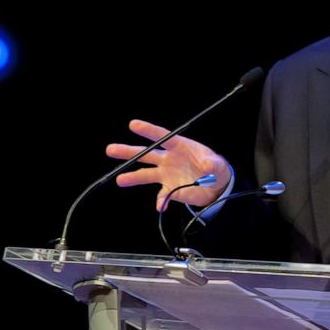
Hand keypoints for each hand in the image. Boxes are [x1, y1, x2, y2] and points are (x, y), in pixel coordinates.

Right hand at [105, 119, 231, 211]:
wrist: (216, 186)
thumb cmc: (216, 168)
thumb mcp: (219, 165)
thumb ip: (213, 163)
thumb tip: (208, 165)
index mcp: (179, 147)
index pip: (162, 137)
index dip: (148, 130)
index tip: (133, 124)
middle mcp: (169, 159)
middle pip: (145, 154)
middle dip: (128, 151)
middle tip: (110, 149)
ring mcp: (167, 174)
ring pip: (145, 174)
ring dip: (133, 177)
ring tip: (120, 180)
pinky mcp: (169, 189)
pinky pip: (161, 196)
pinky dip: (160, 202)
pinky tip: (161, 205)